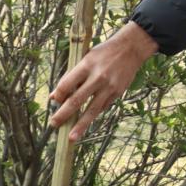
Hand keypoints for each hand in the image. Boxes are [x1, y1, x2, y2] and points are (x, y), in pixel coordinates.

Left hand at [48, 22, 158, 138]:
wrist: (131, 49)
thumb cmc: (104, 52)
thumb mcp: (85, 58)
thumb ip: (71, 77)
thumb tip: (56, 96)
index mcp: (86, 66)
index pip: (66, 85)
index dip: (58, 95)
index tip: (54, 102)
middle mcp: (98, 78)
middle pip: (77, 100)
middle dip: (64, 114)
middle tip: (54, 124)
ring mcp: (109, 87)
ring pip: (92, 110)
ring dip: (81, 125)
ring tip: (72, 137)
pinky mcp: (118, 93)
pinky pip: (102, 107)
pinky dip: (93, 114)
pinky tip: (86, 121)